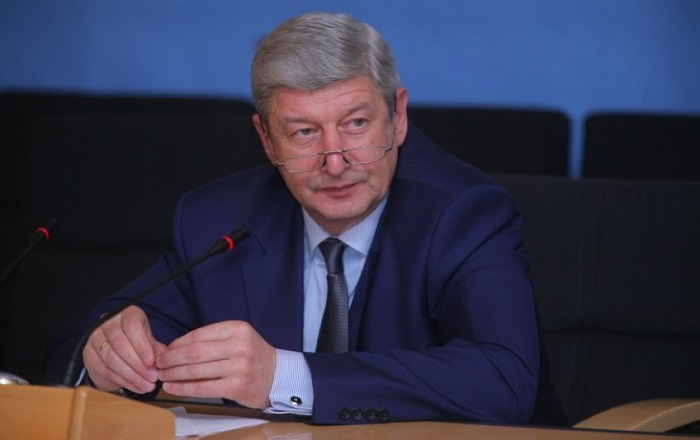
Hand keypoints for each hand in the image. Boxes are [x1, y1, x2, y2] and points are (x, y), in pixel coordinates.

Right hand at [82, 305, 164, 393]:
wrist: (114, 351)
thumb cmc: (136, 342)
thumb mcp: (149, 341)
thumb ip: (156, 347)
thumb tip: (164, 356)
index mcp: (126, 313)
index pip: (132, 327)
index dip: (142, 345)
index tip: (151, 361)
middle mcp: (108, 322)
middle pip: (121, 344)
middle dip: (138, 364)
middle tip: (152, 377)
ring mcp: (95, 337)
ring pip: (112, 359)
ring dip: (132, 375)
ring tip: (147, 385)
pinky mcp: (88, 353)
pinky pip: (105, 370)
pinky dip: (123, 381)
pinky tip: (136, 386)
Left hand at [155, 320, 276, 409]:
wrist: (277, 376)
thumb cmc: (252, 356)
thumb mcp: (238, 338)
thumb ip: (212, 341)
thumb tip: (175, 348)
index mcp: (237, 329)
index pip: (198, 335)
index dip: (177, 343)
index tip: (165, 350)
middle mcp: (239, 346)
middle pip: (194, 352)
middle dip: (171, 359)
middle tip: (158, 363)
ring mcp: (239, 367)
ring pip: (196, 370)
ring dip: (173, 374)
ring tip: (162, 376)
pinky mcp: (236, 387)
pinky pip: (203, 388)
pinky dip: (183, 388)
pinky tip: (172, 387)